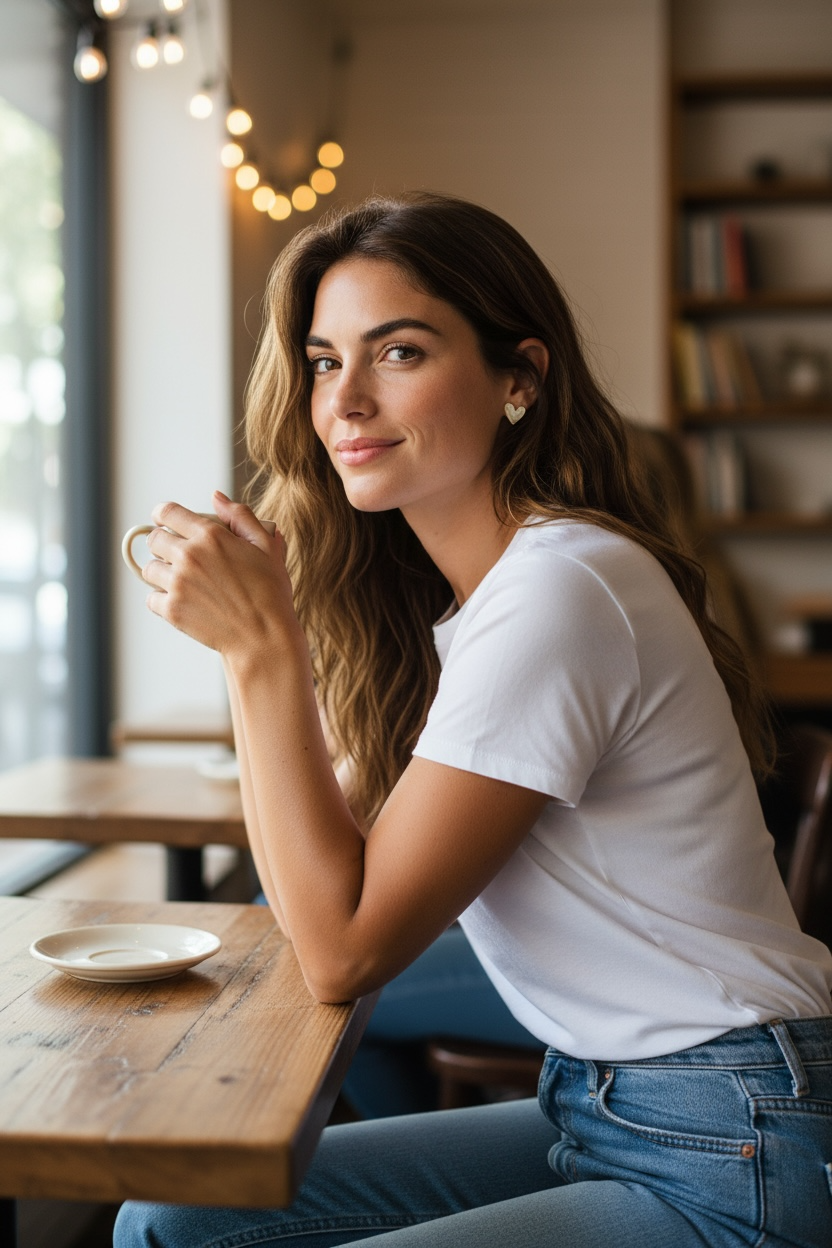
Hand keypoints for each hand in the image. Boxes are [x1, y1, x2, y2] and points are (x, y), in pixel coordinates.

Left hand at [143, 491, 301, 662]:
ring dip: (161, 573)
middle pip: (154, 540)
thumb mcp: (266, 546)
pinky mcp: (172, 610)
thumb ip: (240, 516)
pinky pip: (151, 598)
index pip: (168, 512)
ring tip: (181, 581)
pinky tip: (181, 602)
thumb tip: (216, 497)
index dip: (162, 514)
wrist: (265, 637)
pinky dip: (162, 600)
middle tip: (175, 555)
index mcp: (211, 535)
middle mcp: (189, 555)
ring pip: (149, 569)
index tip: (162, 521)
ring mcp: (178, 583)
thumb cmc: (270, 593)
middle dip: (162, 544)